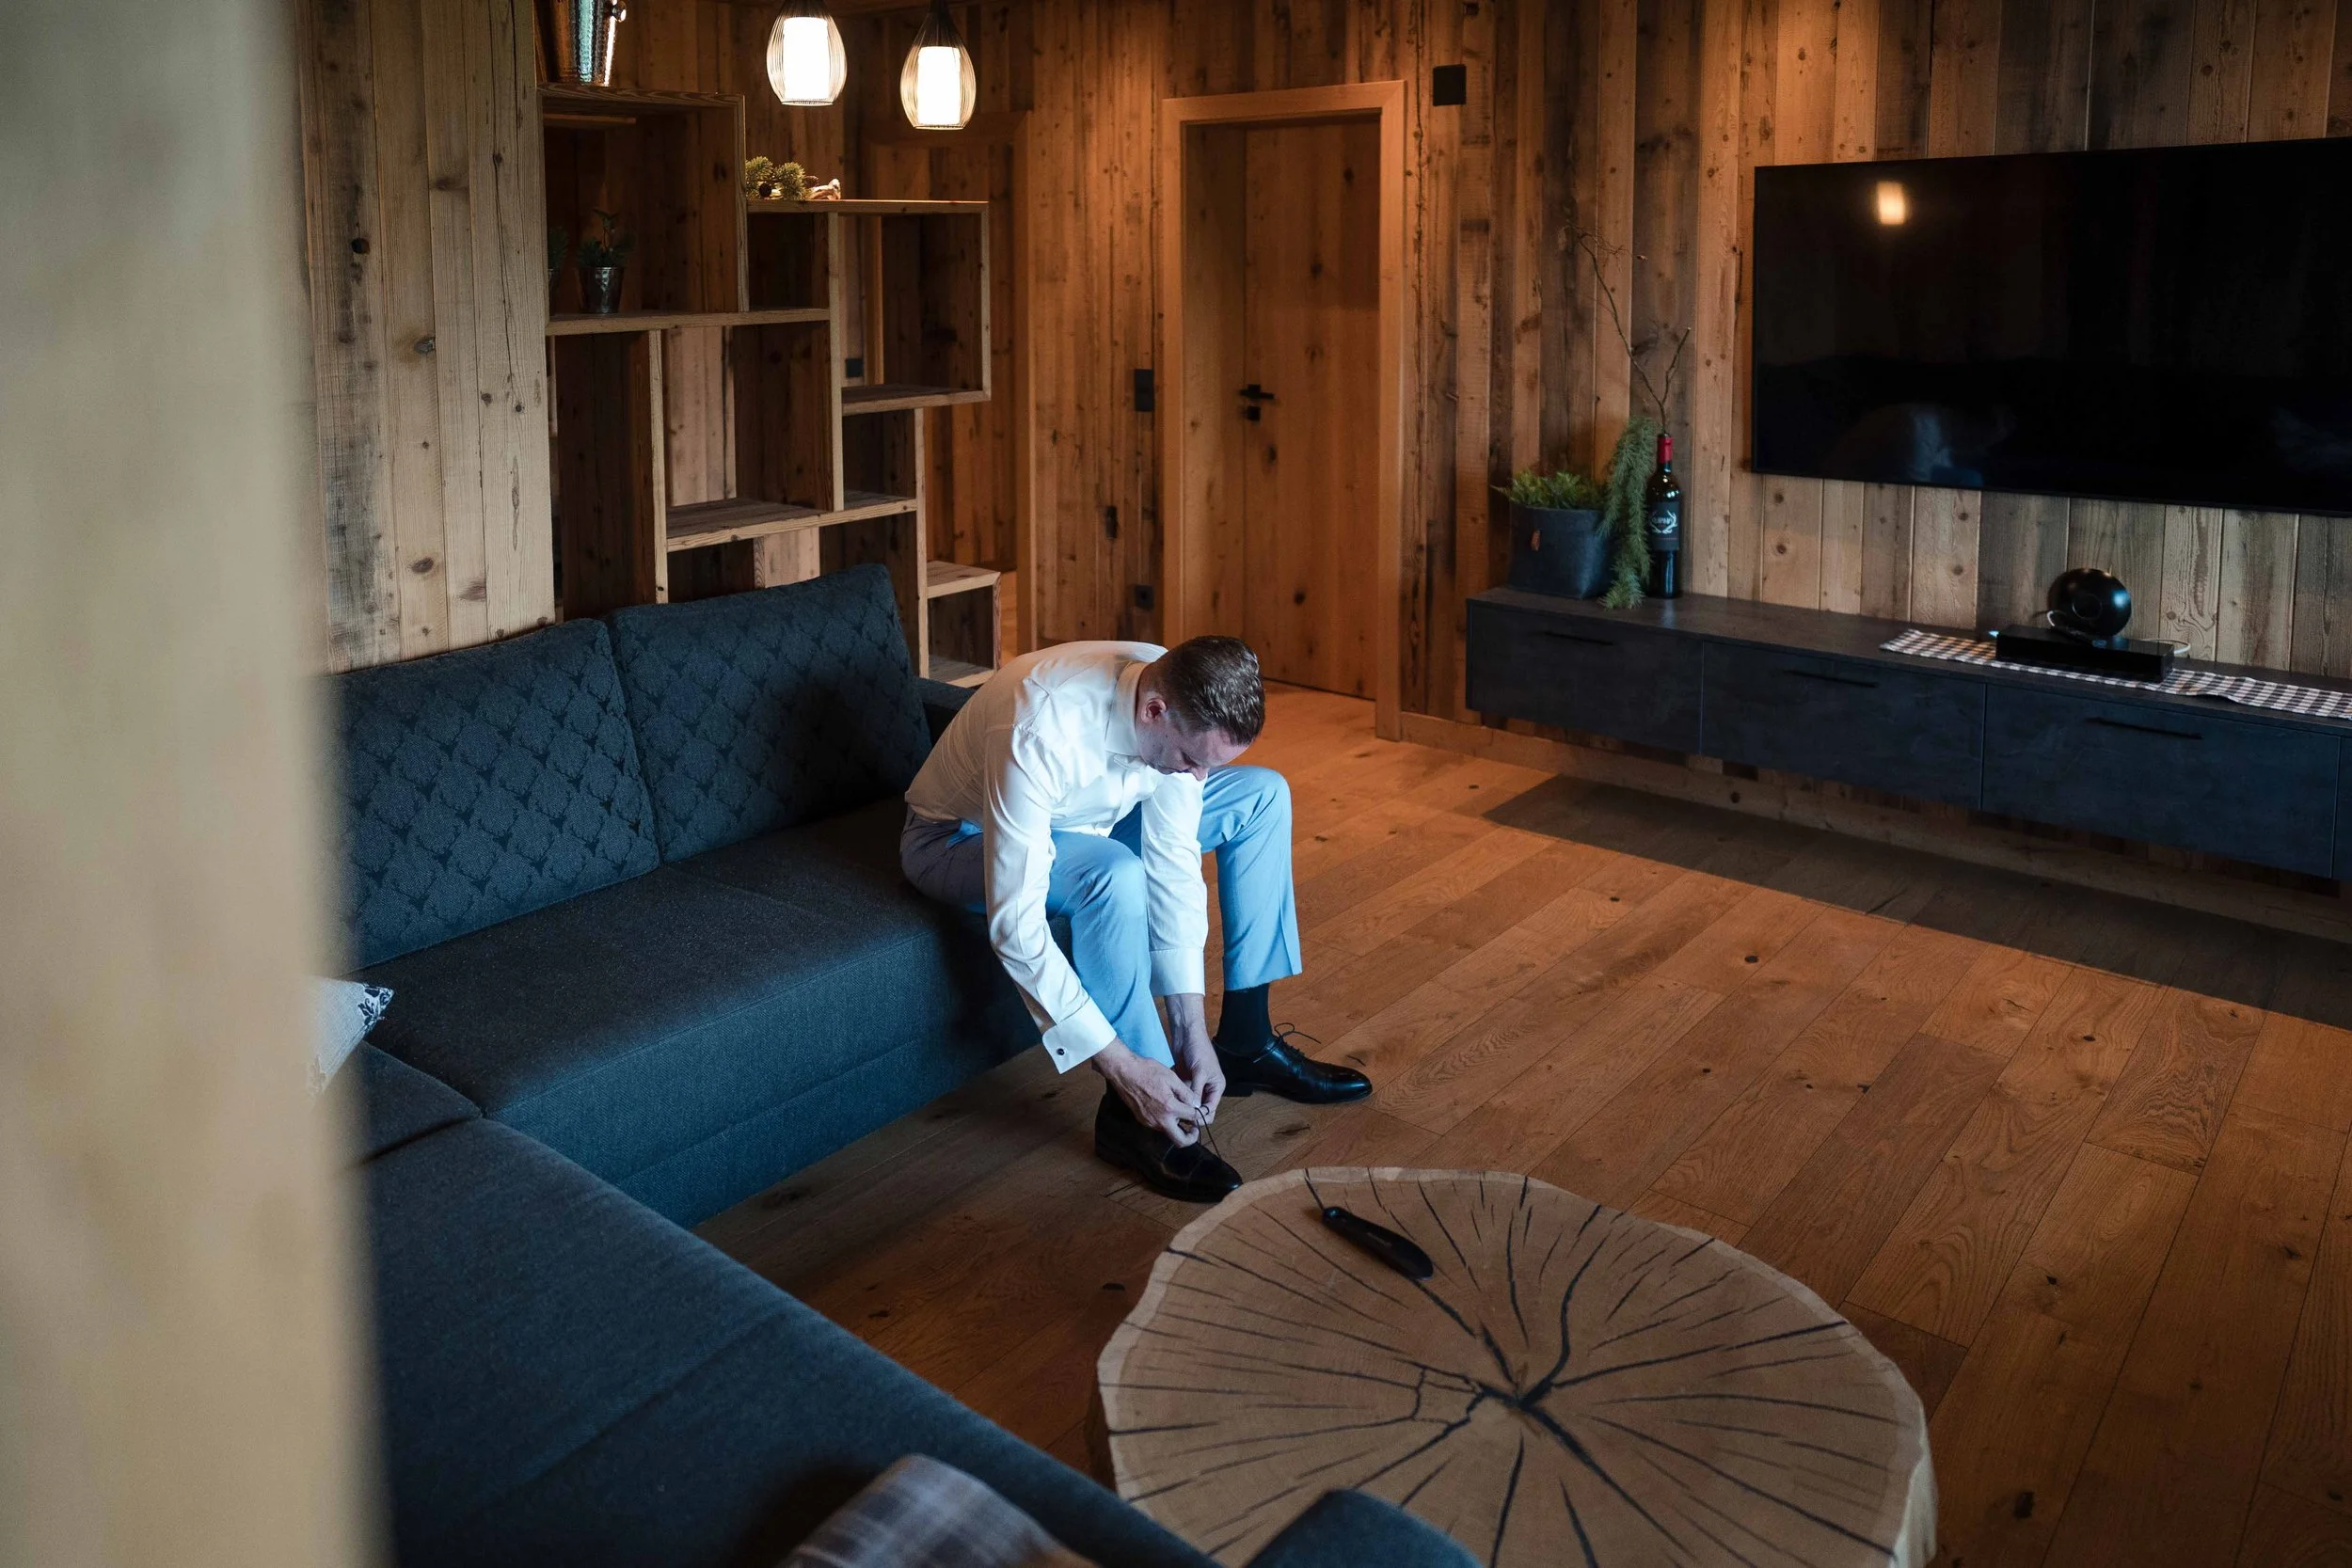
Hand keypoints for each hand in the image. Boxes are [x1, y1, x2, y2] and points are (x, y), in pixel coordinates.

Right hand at [1093, 1041, 1203, 1144]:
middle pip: (1180, 1140)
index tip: (1201, 1111)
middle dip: (1191, 1137)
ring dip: (1178, 1127)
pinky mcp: (1142, 1120)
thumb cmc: (1147, 1071)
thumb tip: (1197, 1104)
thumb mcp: (1171, 1077)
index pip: (1192, 1118)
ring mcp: (1150, 1122)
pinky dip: (1166, 1121)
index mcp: (1170, 1108)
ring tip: (1180, 1112)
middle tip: (1194, 1128)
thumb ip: (1186, 1093)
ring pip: (1169, 1132)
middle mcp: (1160, 1120)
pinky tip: (1166, 1108)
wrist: (1124, 1072)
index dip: (1200, 1114)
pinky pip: (1159, 1126)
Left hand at [1166, 995, 1223, 1126]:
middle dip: (1191, 1114)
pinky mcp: (1185, 1081)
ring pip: (1190, 1103)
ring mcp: (1196, 1085)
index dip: (1201, 1117)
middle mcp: (1207, 1088)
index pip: (1211, 1110)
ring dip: (1182, 1106)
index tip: (1188, 1122)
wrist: (1187, 1035)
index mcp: (1216, 1087)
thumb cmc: (1198, 1050)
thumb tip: (1193, 1110)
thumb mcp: (1199, 1072)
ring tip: (1171, 1111)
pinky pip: (1182, 1095)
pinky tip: (1168, 1101)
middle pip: (1200, 1109)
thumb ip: (1196, 1091)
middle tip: (1178, 1118)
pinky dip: (1177, 1098)